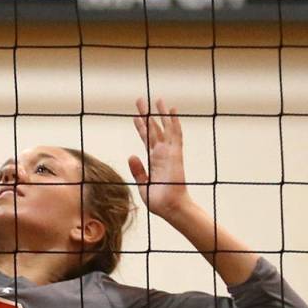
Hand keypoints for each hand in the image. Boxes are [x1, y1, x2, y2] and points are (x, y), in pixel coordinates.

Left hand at [128, 98, 191, 220]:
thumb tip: (132, 155)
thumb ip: (138, 170)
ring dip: (161, 114)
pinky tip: (172, 111)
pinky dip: (174, 123)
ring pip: (165, 128)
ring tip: (157, 99)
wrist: (169, 208)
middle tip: (140, 100)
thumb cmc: (158, 200)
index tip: (135, 115)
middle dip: (147, 114)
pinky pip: (175, 135)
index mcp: (153, 160)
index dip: (140, 126)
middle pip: (153, 129)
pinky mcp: (176, 155)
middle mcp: (162, 153)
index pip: (146, 138)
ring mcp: (169, 153)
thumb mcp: (142, 184)